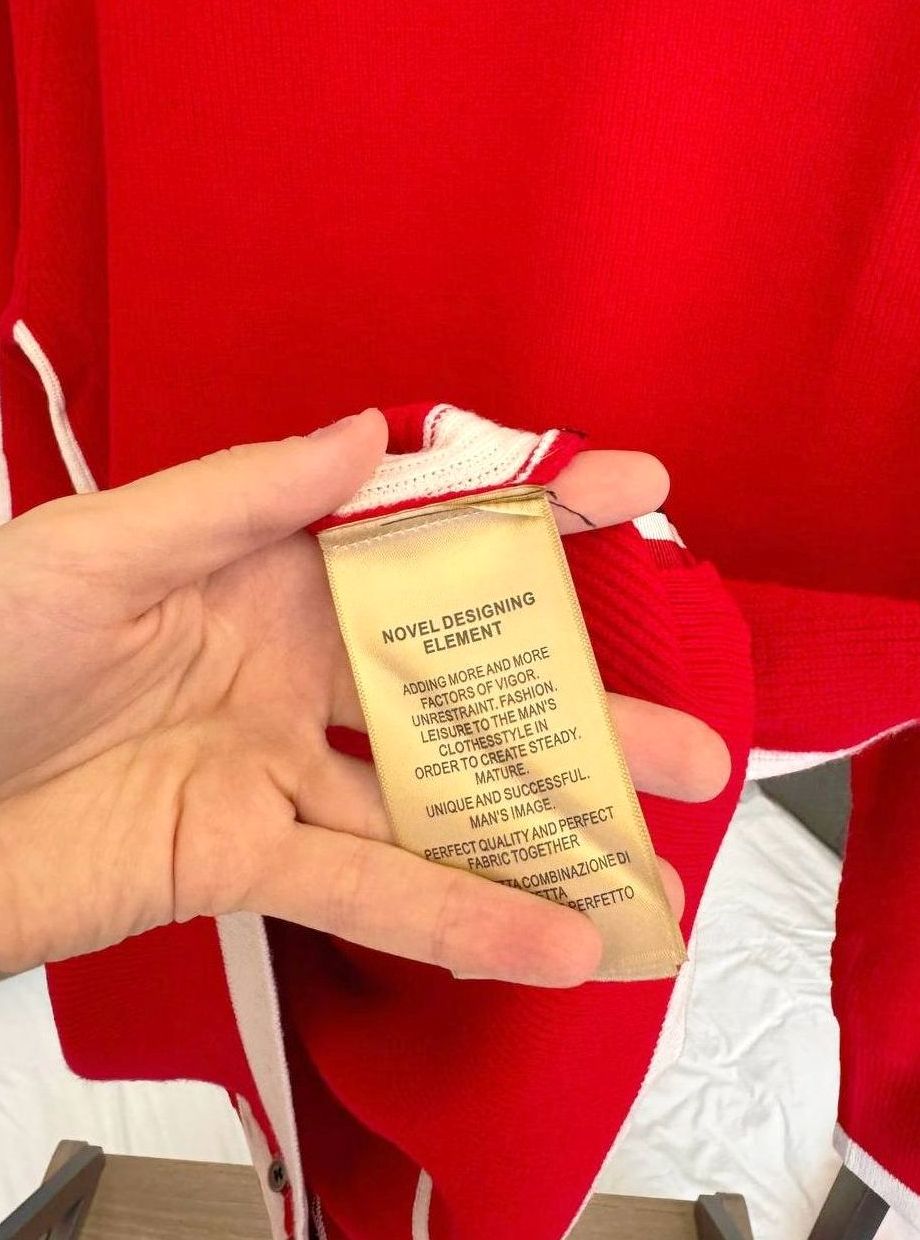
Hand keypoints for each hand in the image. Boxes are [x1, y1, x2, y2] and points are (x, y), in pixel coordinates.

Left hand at [0, 411, 727, 982]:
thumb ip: (236, 498)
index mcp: (263, 567)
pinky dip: (457, 919)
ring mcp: (278, 767)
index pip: (421, 528)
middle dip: (577, 711)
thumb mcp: (96, 550)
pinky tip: (546, 941)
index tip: (637, 491)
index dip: (530, 507)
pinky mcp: (248, 859)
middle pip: (459, 685)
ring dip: (542, 834)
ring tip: (647, 866)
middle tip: (689, 738)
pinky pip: (369, 891)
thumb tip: (367, 439)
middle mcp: (290, 665)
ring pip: (435, 801)